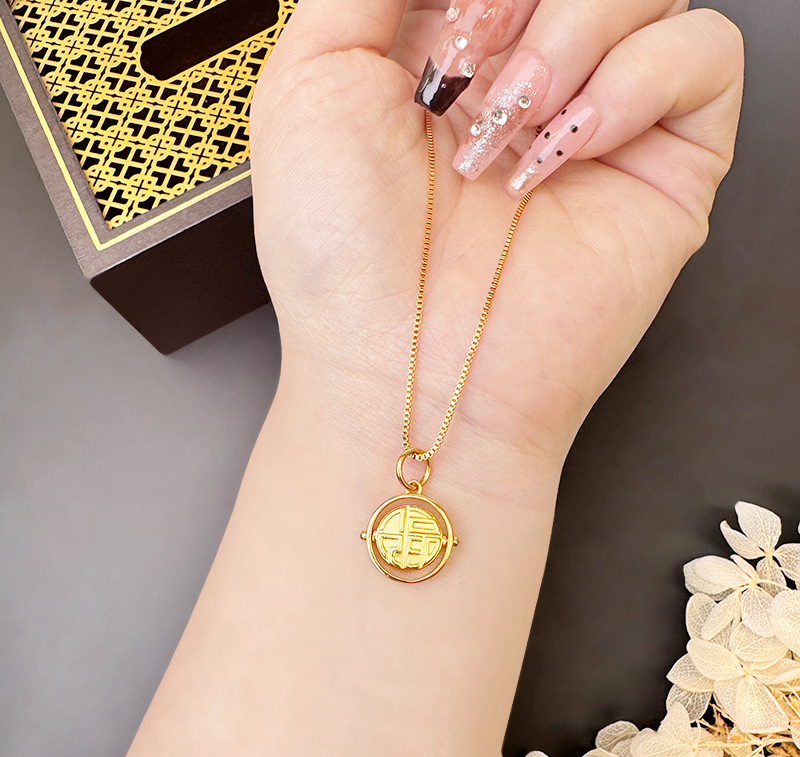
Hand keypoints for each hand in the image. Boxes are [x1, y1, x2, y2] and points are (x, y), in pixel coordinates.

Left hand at [250, 0, 742, 503]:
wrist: (399, 368)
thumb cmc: (341, 253)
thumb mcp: (310, 84)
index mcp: (453, 55)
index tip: (445, 30)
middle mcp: (529, 83)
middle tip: (466, 66)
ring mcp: (599, 123)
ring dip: (571, 36)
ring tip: (507, 128)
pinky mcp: (661, 169)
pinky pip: (704, 56)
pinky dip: (636, 79)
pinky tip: (567, 145)